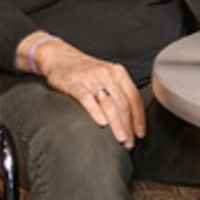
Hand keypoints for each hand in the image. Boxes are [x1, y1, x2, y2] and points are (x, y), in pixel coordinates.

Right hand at [24, 34, 144, 148]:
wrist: (59, 56)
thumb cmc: (84, 70)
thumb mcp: (106, 75)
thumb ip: (118, 91)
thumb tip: (130, 117)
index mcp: (118, 73)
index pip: (134, 97)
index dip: (139, 117)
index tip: (140, 133)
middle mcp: (107, 75)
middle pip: (123, 104)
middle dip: (128, 126)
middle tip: (129, 142)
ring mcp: (91, 79)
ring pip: (109, 104)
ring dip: (117, 124)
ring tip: (121, 138)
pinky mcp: (75, 83)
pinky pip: (87, 99)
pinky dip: (95, 112)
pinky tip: (101, 123)